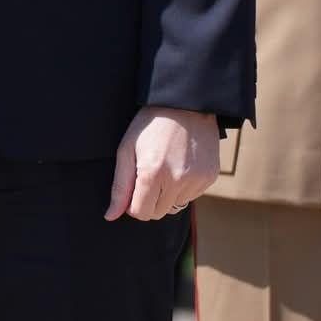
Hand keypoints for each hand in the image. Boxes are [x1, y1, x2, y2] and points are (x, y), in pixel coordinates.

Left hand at [105, 106, 218, 220]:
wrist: (186, 104)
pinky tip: (180, 164)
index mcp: (152, 173)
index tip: (133, 187)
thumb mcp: (127, 149)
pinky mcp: (209, 178)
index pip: (140, 213)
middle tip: (148, 176)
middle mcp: (177, 180)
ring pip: (174, 206)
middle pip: (157, 213)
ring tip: (165, 166)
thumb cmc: (150, 125)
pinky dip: (183, 187)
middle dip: (149, 201)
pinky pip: (190, 196)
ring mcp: (196, 180)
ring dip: (167, 194)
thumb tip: (110, 216)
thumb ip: (120, 186)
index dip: (133, 204)